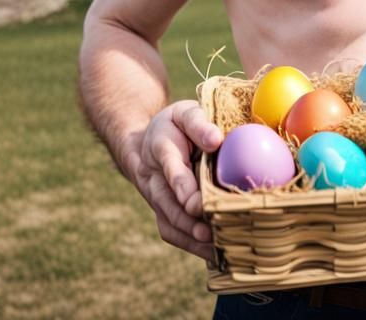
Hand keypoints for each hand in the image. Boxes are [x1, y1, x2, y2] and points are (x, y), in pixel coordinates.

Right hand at [123, 100, 223, 260]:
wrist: (148, 141)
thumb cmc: (175, 125)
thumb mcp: (184, 113)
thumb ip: (198, 123)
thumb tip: (217, 140)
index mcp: (159, 148)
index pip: (170, 168)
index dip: (181, 185)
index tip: (196, 202)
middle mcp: (153, 178)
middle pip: (167, 202)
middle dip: (186, 219)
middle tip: (208, 232)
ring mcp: (156, 199)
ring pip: (169, 222)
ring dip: (190, 237)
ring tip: (214, 246)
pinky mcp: (164, 213)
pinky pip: (173, 232)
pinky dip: (191, 245)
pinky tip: (214, 253)